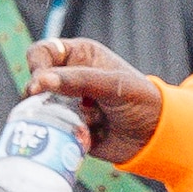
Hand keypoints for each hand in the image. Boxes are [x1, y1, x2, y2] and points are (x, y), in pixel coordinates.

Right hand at [29, 39, 170, 163]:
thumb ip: (78, 80)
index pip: (41, 53)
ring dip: (63, 119)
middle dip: (48, 101)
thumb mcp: (113, 85)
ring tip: (92, 121)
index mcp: (79, 56)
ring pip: (41, 111)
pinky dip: (67, 135)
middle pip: (36, 86)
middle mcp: (69, 78)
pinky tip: (93, 135)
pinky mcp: (68, 128)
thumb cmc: (141, 101)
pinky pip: (52, 132)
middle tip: (68, 110)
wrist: (156, 138)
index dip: (36, 67)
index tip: (39, 86)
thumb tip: (39, 81)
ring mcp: (67, 104)